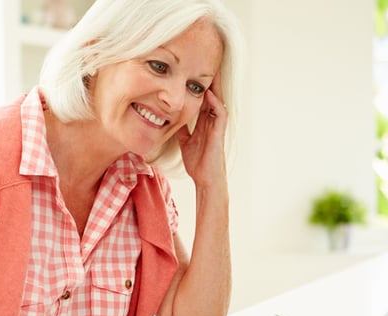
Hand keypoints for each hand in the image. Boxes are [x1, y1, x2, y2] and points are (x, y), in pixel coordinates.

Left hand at [176, 70, 227, 186]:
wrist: (205, 178)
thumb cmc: (197, 161)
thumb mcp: (185, 141)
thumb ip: (181, 129)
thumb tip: (171, 120)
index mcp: (204, 121)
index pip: (202, 97)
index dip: (198, 84)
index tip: (191, 69)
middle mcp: (212, 120)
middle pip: (211, 93)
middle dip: (208, 78)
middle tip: (203, 60)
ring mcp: (217, 125)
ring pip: (218, 99)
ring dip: (214, 85)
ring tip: (210, 68)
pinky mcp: (219, 131)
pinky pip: (220, 112)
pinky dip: (214, 102)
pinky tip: (208, 93)